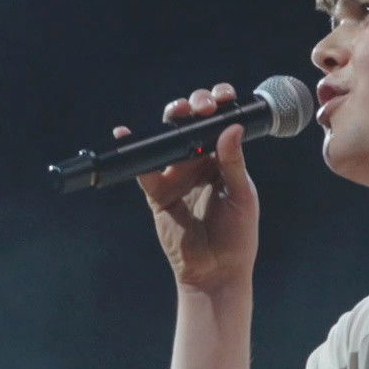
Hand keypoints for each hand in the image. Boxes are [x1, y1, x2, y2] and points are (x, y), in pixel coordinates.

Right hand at [135, 84, 260, 294]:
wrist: (216, 271)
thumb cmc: (237, 235)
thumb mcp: (242, 195)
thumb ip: (233, 162)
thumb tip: (232, 127)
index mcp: (223, 159)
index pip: (219, 123)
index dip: (218, 105)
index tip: (221, 97)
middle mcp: (199, 162)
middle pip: (191, 123)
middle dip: (194, 106)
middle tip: (200, 106)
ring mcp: (177, 175)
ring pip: (167, 138)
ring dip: (170, 120)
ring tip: (176, 112)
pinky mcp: (157, 191)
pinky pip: (143, 168)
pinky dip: (134, 150)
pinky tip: (126, 134)